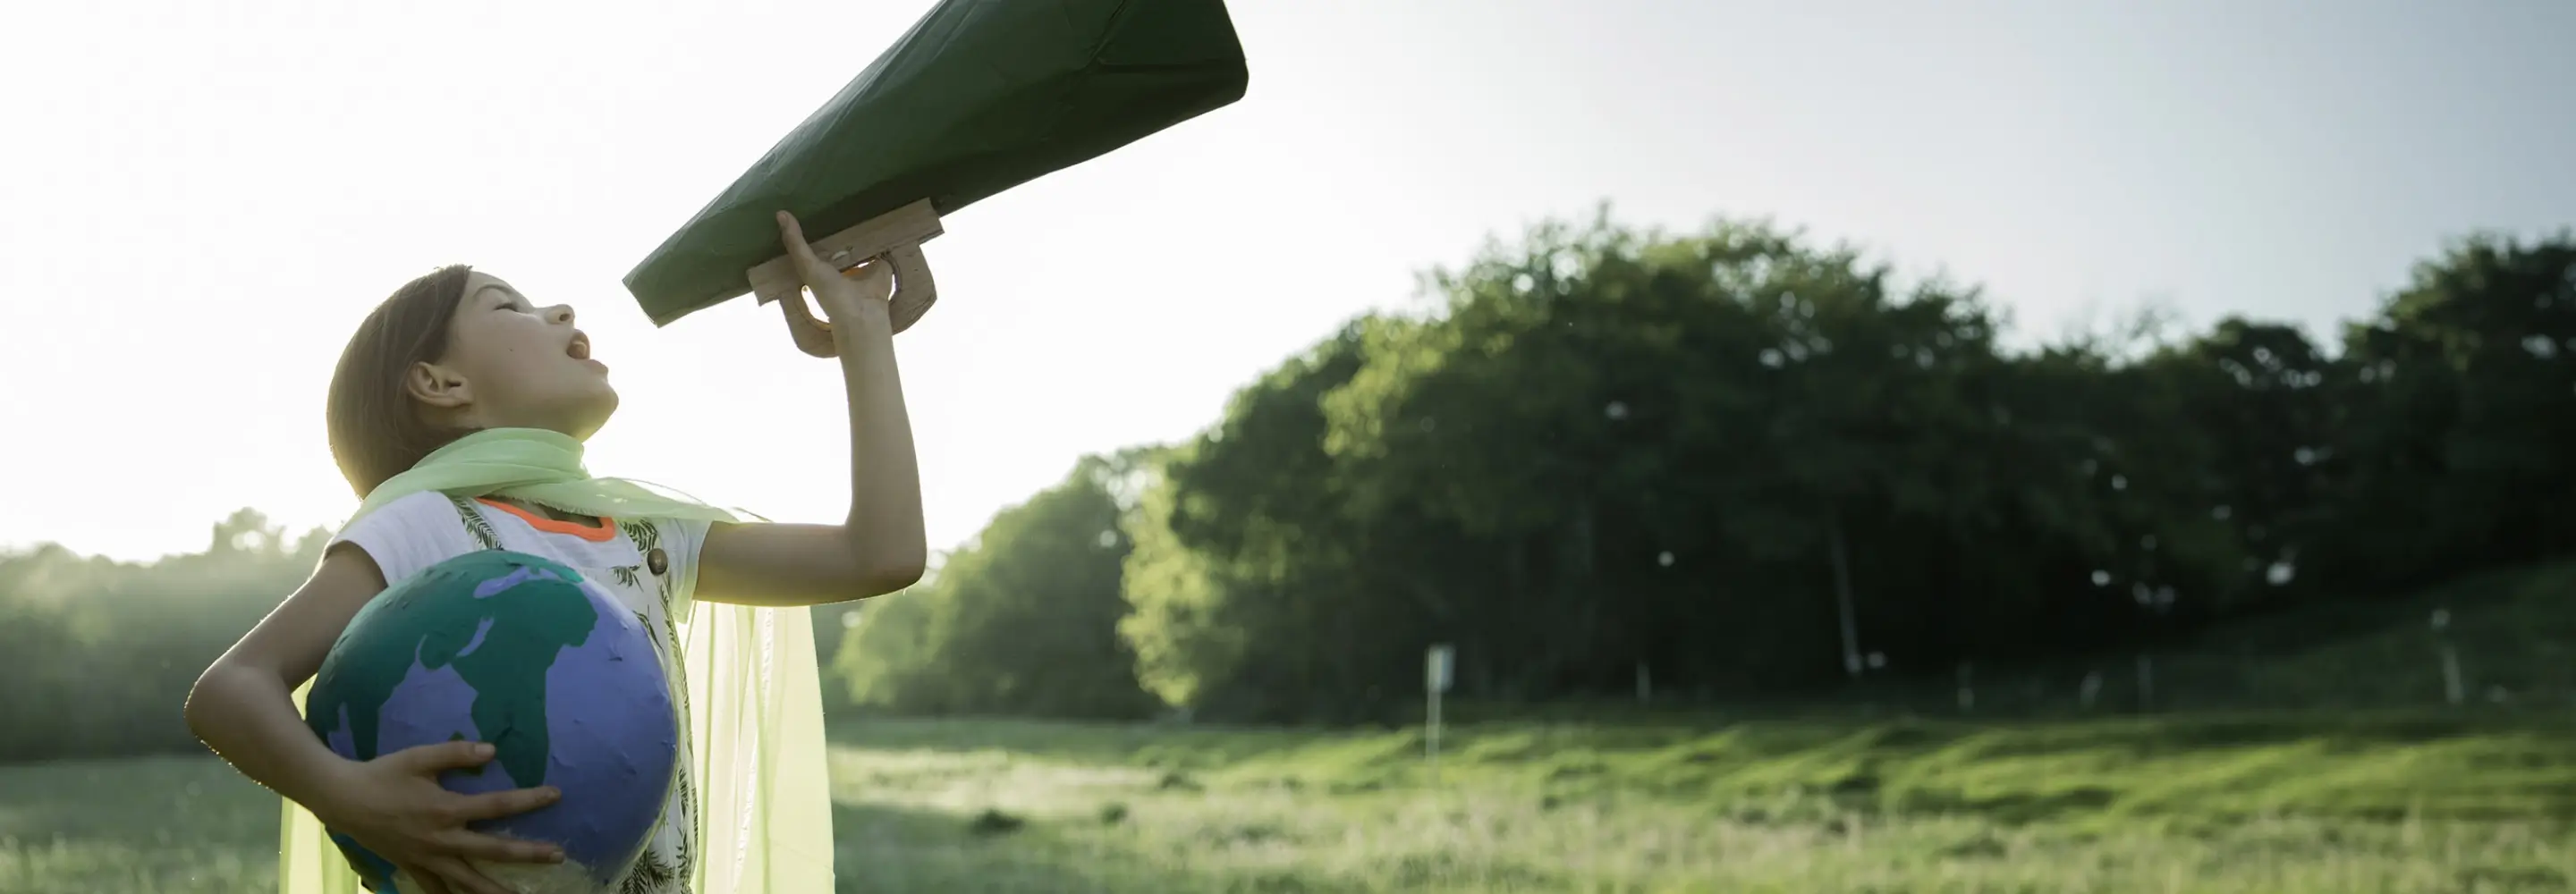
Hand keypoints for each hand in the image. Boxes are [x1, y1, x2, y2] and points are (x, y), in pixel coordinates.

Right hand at [314, 740, 564, 893]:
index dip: (529, 800)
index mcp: (447, 809)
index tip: (556, 795)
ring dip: (494, 891)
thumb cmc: (384, 774)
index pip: (498, 806)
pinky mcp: (412, 866)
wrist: (343, 799)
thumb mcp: (420, 757)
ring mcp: (427, 858)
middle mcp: (442, 839)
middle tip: (559, 856)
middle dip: (528, 855)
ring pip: (467, 881)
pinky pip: (436, 888)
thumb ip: (457, 753)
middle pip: (493, 851)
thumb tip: (492, 750)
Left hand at [777, 210, 894, 327]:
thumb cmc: (830, 291)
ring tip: (855, 204)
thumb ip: (795, 243)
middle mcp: (843, 265)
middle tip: (834, 199)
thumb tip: (780, 213)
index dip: (815, 227)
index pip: (818, 243)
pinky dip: (881, 234)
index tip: (810, 206)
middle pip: (839, 240)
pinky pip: (880, 245)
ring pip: (860, 241)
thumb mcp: (807, 265)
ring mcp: (864, 265)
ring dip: (859, 227)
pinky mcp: (882, 264)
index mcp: (824, 268)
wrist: (862, 310)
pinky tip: (879, 215)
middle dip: (836, 224)